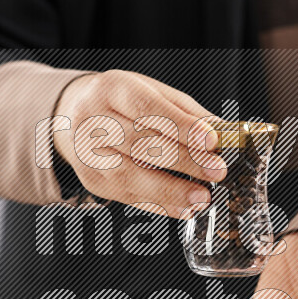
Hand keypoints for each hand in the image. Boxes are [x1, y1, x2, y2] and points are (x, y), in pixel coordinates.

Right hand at [54, 70, 226, 216]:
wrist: (73, 116)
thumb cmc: (123, 104)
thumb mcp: (153, 94)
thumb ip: (186, 113)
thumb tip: (224, 134)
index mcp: (111, 90)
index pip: (147, 109)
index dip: (181, 126)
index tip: (212, 141)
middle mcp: (92, 121)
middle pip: (140, 144)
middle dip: (184, 160)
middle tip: (216, 170)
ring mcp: (87, 155)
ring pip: (129, 175)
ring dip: (170, 190)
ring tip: (202, 197)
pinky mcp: (91, 181)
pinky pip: (128, 197)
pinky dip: (159, 205)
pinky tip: (184, 208)